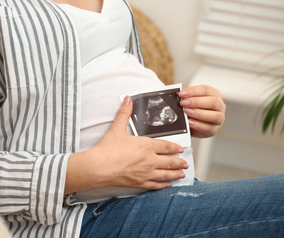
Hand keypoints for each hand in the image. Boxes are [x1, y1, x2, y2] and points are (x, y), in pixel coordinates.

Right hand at [65, 96, 187, 193]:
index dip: (175, 148)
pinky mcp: (140, 183)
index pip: (166, 146)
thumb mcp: (117, 128)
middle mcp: (150, 160)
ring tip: (182, 174)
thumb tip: (127, 99)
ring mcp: (146, 173)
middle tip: (185, 163)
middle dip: (179, 162)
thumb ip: (124, 113)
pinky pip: (156, 185)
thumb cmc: (107, 149)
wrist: (98, 167)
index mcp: (146, 146)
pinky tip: (168, 185)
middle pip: (169, 161)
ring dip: (175, 174)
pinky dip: (164, 185)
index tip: (181, 149)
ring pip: (165, 174)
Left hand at [178, 85, 225, 137]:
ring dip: (199, 113)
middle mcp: (219, 105)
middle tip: (184, 103)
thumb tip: (180, 97)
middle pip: (213, 102)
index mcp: (214, 94)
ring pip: (215, 116)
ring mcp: (220, 118)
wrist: (195, 125)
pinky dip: (198, 125)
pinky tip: (190, 122)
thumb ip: (188, 98)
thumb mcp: (192, 102)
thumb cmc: (195, 110)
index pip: (206, 90)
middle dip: (196, 102)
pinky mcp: (215, 129)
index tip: (182, 94)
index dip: (193, 91)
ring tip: (187, 112)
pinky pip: (209, 128)